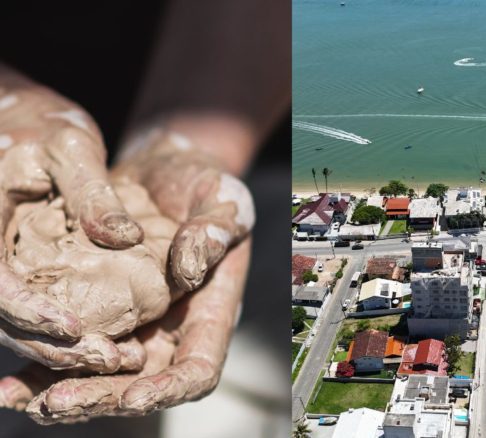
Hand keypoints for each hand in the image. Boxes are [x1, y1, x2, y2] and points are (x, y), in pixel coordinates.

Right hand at [0, 67, 143, 344]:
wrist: (18, 120)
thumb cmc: (41, 126)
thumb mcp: (71, 147)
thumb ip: (93, 193)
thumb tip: (125, 238)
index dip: (27, 311)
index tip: (75, 331)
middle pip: (1, 316)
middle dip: (52, 346)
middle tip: (110, 360)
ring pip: (13, 321)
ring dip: (59, 348)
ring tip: (116, 359)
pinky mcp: (11, 267)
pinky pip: (27, 307)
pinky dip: (59, 329)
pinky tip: (103, 340)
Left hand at [0, 115, 256, 420]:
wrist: (165, 168)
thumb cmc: (203, 183)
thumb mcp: (224, 198)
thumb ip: (217, 231)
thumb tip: (190, 271)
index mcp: (209, 310)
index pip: (198, 368)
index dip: (169, 388)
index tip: (135, 396)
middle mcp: (170, 326)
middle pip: (140, 382)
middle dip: (101, 396)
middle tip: (56, 402)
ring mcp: (136, 320)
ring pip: (101, 373)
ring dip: (62, 390)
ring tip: (19, 398)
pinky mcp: (103, 306)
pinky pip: (74, 343)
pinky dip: (42, 363)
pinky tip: (9, 379)